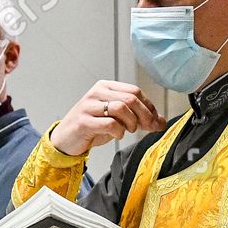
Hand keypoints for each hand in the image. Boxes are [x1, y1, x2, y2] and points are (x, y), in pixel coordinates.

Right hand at [50, 80, 164, 155]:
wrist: (66, 140)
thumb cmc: (92, 127)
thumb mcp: (117, 120)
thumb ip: (138, 118)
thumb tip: (162, 122)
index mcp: (105, 87)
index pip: (134, 91)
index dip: (149, 106)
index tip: (156, 121)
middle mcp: (97, 93)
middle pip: (130, 98)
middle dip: (145, 115)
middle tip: (147, 127)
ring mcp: (89, 106)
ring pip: (121, 107)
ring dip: (131, 122)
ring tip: (129, 130)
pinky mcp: (84, 121)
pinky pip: (110, 123)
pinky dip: (119, 131)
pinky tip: (117, 134)